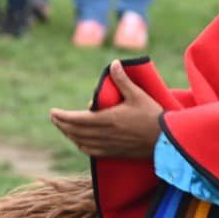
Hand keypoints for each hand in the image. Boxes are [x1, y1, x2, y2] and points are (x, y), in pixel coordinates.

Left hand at [49, 61, 164, 158]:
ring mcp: (108, 146)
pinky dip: (81, 145)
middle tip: (54, 118)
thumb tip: (113, 64)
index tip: (53, 112)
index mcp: (107, 119)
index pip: (77, 119)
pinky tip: (80, 142)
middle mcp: (104, 134)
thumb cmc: (152, 116)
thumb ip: (123, 80)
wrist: (165, 140)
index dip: (62, 116)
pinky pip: (91, 151)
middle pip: (75, 131)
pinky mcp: (114, 153)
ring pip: (81, 142)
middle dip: (62, 124)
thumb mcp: (138, 95)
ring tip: (64, 128)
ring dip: (70, 135)